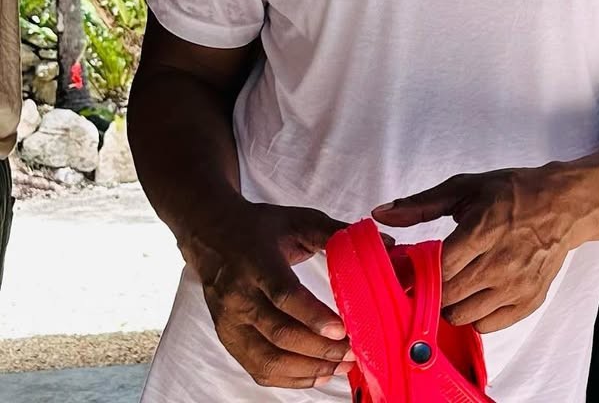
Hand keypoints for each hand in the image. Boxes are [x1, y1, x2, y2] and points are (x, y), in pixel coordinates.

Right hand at [183, 200, 359, 388]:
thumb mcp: (297, 221)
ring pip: (267, 359)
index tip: (342, 329)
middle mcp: (238, 296)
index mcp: (256, 262)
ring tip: (340, 367)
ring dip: (307, 369)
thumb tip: (386, 242)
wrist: (211, 236)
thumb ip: (337, 232)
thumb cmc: (260, 227)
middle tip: (352, 352)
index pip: (283, 295)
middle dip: (319, 349)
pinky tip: (316, 374)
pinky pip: (258, 369)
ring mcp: (230, 323)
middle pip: (278, 333)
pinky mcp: (228, 340)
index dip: (313, 316)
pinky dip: (289, 378)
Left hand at [372, 167, 575, 332]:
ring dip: (449, 304)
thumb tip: (382, 213)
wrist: (564, 205)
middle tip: (426, 278)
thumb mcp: (466, 188)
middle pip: (447, 297)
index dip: (417, 274)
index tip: (409, 269)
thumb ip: (421, 204)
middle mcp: (501, 262)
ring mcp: (517, 285)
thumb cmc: (514, 192)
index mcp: (483, 229)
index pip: (439, 269)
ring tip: (451, 284)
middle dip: (429, 291)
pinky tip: (474, 293)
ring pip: (463, 316)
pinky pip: (487, 325)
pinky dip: (473, 314)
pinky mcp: (529, 301)